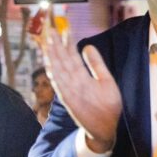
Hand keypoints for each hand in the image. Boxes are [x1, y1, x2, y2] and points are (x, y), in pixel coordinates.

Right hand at [37, 9, 121, 152]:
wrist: (108, 129)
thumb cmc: (107, 105)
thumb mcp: (105, 80)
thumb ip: (96, 64)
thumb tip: (87, 45)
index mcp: (82, 76)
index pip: (72, 56)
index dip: (67, 42)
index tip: (62, 28)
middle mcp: (74, 82)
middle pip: (63, 60)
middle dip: (56, 45)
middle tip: (50, 28)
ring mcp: (72, 92)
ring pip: (60, 71)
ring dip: (53, 57)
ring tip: (48, 42)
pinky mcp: (72, 102)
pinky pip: (62, 87)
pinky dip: (56, 77)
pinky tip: (51, 66)